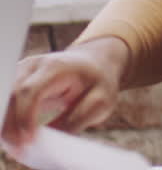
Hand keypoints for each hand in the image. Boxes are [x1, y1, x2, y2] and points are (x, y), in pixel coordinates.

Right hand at [1, 37, 128, 151]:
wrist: (94, 62)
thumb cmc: (98, 81)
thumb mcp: (101, 100)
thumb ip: (79, 119)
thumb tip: (53, 141)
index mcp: (56, 66)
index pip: (30, 90)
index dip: (24, 116)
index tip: (29, 139)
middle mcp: (33, 66)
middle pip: (10, 96)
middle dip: (11, 125)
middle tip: (20, 149)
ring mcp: (21, 72)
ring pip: (3, 100)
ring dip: (5, 125)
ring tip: (18, 147)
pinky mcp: (16, 82)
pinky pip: (5, 103)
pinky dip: (7, 121)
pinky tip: (16, 137)